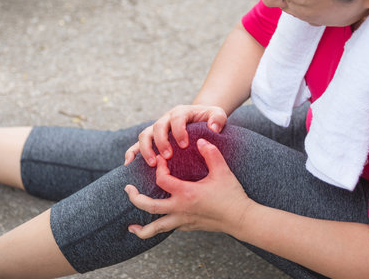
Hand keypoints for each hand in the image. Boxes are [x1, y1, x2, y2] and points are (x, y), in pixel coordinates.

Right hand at [124, 105, 226, 166]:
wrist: (200, 118)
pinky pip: (137, 144)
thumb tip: (213, 128)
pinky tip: (129, 164)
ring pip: (145, 135)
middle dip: (161, 142)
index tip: (185, 145)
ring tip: (153, 164)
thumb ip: (218, 119)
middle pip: (158, 126)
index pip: (177, 118)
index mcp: (181, 112)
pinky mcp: (152, 138)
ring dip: (146, 149)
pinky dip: (132, 152)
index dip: (179, 131)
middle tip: (168, 157)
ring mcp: (157, 128)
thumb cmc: (210, 119)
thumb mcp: (218, 115)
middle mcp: (166, 118)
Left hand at [124, 138, 253, 237]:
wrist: (241, 219)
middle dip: (135, 198)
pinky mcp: (188, 227)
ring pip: (156, 229)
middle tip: (127, 189)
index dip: (158, 168)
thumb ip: (211, 153)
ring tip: (131, 227)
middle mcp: (181, 209)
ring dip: (142, 229)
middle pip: (149, 206)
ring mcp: (183, 221)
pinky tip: (155, 225)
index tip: (161, 160)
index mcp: (187, 194)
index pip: (161, 180)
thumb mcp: (222, 170)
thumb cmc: (232, 194)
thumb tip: (201, 140)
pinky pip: (168, 230)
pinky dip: (158, 229)